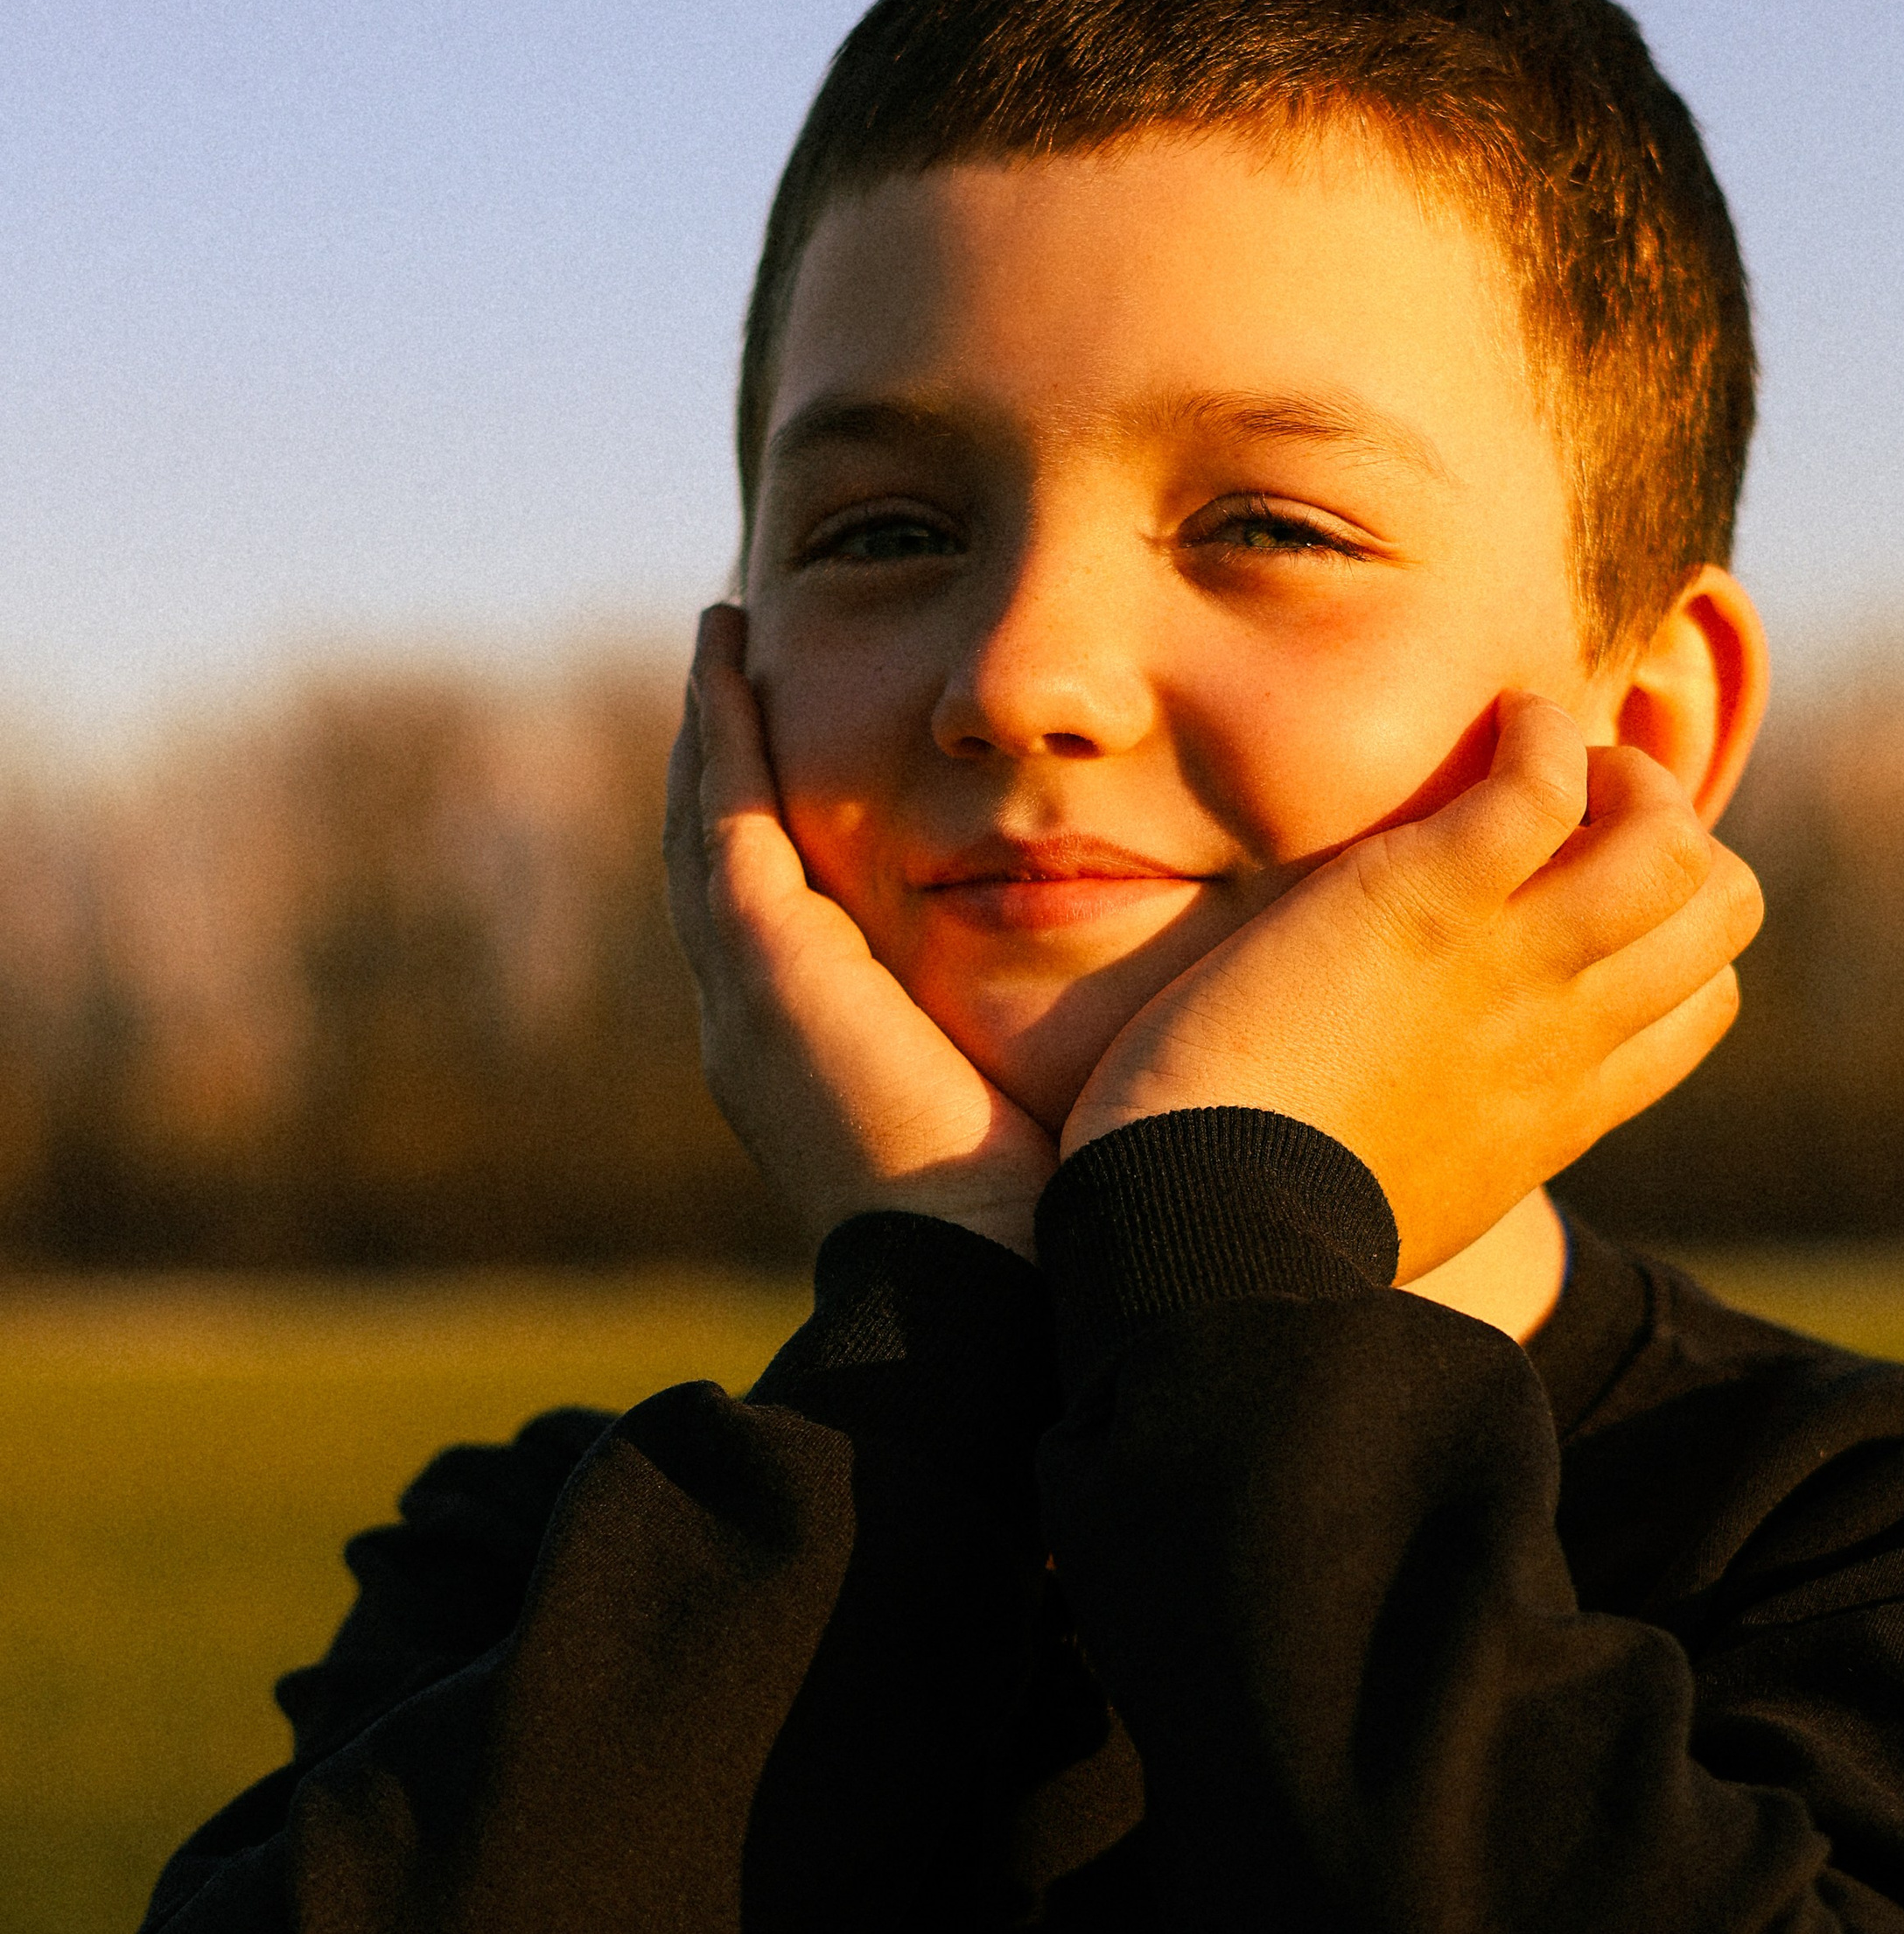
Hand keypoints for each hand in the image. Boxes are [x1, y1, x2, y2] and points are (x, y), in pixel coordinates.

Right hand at [664, 607, 1055, 1257]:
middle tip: (737, 668)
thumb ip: (1070, 1034)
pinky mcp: (765, 965)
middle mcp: (764, 1032)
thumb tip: (1167, 992)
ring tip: (723, 640)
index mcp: (828, 1067)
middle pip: (727, 866)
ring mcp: (750, 998)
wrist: (1007, 1293)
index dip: (791, 830)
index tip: (819, 749)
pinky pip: (723, 813)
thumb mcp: (1054, 1099)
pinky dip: (722, 728)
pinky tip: (728, 649)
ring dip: (714, 728)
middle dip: (728, 768)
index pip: (792, 922)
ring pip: (705, 826)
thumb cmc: (1070, 1215)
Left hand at [1062, 696, 1762, 1279]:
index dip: (1669, 934)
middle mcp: (1566, 1034)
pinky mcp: (1430, 898)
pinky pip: (1545, 781)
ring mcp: (1511, 964)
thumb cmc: (1266, 1231)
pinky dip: (1541, 733)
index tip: (1587, 898)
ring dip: (1627, 776)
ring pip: (1674, 845)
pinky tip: (1503, 723)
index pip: (1700, 1006)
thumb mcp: (1408, 1201)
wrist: (1211, 1241)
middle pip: (1720, 911)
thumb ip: (1453, 1144)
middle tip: (1577, 810)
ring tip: (1554, 760)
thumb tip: (1423, 1134)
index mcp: (1563, 1110)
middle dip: (1672, 834)